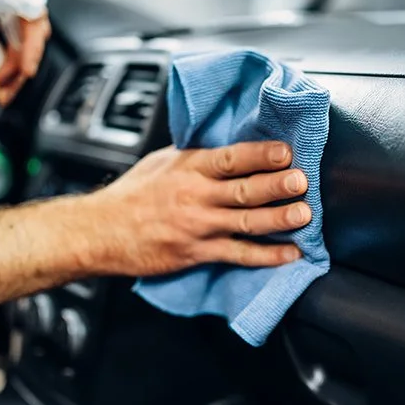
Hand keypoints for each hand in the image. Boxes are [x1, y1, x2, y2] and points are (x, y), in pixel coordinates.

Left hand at [0, 0, 51, 106]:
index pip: (31, 11)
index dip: (32, 43)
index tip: (26, 70)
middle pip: (35, 33)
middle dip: (22, 67)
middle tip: (3, 92)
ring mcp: (24, 7)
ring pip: (30, 45)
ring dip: (18, 73)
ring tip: (0, 96)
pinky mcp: (18, 23)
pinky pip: (20, 49)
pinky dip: (12, 69)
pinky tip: (0, 86)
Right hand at [87, 141, 311, 276]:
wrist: (99, 231)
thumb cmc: (131, 195)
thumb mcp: (161, 163)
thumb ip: (195, 157)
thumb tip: (229, 148)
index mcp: (189, 167)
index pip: (231, 157)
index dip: (261, 154)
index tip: (286, 151)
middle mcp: (196, 195)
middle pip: (244, 189)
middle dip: (277, 185)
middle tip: (302, 181)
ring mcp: (198, 226)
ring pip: (246, 222)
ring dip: (278, 219)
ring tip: (304, 215)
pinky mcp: (196, 253)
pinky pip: (237, 254)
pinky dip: (265, 256)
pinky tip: (288, 254)